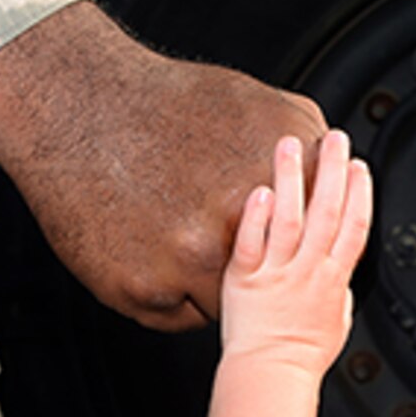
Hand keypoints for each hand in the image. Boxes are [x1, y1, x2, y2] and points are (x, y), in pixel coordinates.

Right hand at [0, 1, 328, 330]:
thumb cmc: (165, 102)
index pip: (311, 249)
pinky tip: (152, 247)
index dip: (296, 249)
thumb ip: (307, 144)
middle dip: (259, 275)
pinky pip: (174, 314)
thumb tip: (337, 174)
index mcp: (271, 185)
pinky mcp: (138, 287)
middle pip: (269, 287)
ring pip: (222, 307)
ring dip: (210, 284)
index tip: (288, 248)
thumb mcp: (258, 103)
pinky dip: (167, 289)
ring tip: (183, 240)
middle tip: (230, 249)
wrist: (78, 105)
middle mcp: (230, 225)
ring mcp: (183, 261)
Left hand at [220, 131, 371, 370]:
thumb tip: (340, 272)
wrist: (269, 377)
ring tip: (289, 144)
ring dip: (293, 179)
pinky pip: (252, 243)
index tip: (358, 164)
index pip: (354, 226)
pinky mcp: (246, 279)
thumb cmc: (300, 356)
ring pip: (290, 218)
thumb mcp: (336, 321)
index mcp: (334, 278)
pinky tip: (260, 191)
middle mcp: (308, 270)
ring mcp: (277, 272)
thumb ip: (338, 289)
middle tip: (333, 138)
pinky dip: (257, 217)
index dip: (360, 192)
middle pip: (327, 211)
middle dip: (333, 170)